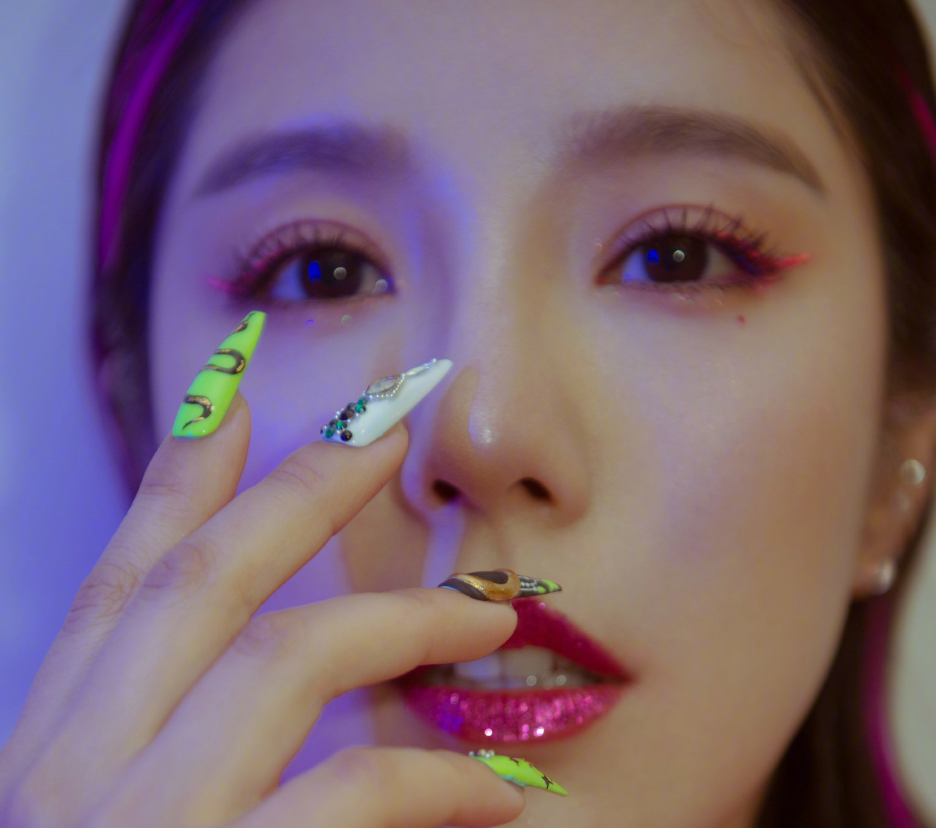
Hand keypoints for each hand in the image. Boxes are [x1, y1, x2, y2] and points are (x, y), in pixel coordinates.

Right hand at [0, 351, 524, 827]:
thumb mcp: (114, 804)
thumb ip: (169, 714)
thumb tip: (261, 635)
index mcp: (52, 743)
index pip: (120, 577)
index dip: (177, 476)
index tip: (240, 387)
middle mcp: (76, 775)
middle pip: (199, 583)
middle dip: (298, 488)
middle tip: (388, 423)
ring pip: (278, 662)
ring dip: (397, 619)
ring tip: (492, 611)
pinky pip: (344, 801)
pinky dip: (429, 778)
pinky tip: (494, 786)